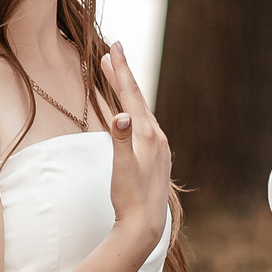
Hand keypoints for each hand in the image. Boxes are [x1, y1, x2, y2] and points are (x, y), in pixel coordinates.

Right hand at [101, 49, 171, 247]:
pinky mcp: (156, 157)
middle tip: (113, 50)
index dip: (120, 70)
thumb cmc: (130, 198)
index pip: (130, 95)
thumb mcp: (122, 169)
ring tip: (116, 76)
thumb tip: (120, 116)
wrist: (146, 226)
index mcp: (147, 134)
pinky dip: (134, 110)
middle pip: (137, 98)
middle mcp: (156, 136)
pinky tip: (130, 114)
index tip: (113, 46)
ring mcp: (158, 147)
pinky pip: (144, 124)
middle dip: (122, 74)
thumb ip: (120, 141)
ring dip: (127, 92)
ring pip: (141, 110)